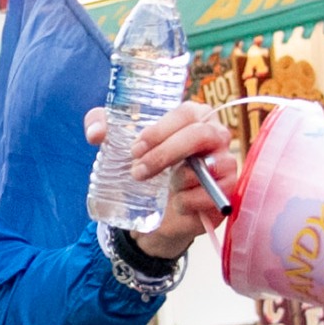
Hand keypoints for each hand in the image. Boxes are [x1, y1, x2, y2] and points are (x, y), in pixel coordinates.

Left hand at [84, 100, 238, 259]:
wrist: (159, 212)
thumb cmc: (148, 168)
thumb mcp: (119, 145)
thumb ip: (101, 127)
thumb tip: (95, 133)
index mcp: (196, 117)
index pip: (186, 113)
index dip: (161, 130)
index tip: (135, 148)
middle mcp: (217, 137)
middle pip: (199, 135)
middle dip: (165, 153)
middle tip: (137, 172)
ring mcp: (226, 165)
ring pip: (204, 169)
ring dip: (177, 181)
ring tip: (164, 187)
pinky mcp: (228, 193)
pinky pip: (209, 196)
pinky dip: (187, 202)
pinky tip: (178, 203)